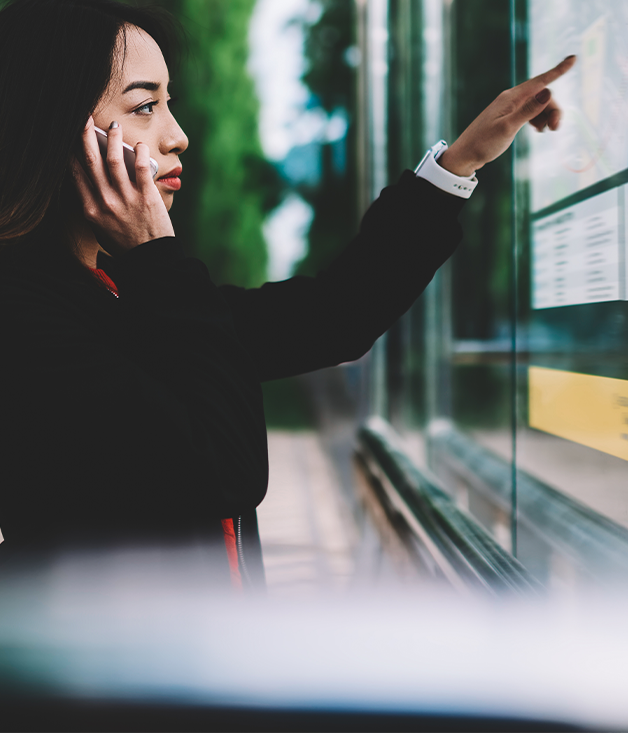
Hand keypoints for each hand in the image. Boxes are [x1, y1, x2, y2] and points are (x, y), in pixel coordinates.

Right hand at [71, 116, 173, 253]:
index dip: (71, 151)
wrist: (150, 259)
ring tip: (113, 126)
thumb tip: (89, 180)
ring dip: (113, 138)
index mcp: (90, 209)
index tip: (70, 136)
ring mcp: (126, 198)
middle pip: (91, 160)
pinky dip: (139, 152)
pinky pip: (141, 168)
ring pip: (114, 160)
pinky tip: (138, 145)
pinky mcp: (147, 197)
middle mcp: (105, 201)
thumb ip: (92, 205)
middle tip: (84, 118)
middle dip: (85, 135)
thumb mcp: (100, 228)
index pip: (75, 172)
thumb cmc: (125, 243)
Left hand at [438, 55, 576, 176]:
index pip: (539, 81)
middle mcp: (510, 99)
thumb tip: (547, 92)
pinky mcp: (507, 117)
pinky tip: (538, 130)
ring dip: (546, 116)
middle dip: (553, 109)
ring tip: (546, 132)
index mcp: (511, 98)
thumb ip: (528, 111)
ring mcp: (509, 108)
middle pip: (541, 96)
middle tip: (556, 129)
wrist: (465, 155)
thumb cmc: (483, 144)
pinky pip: (529, 113)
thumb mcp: (508, 129)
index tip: (573, 58)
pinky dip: (537, 120)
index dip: (558, 70)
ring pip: (537, 105)